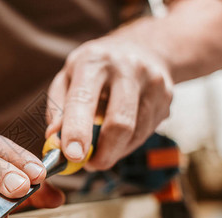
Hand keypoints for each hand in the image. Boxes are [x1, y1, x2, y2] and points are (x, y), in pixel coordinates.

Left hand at [46, 34, 173, 169]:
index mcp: (94, 62)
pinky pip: (146, 133)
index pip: (84, 100)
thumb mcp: (68, 77)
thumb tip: (54, 139)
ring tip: (102, 150)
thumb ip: (57, 108)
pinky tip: (119, 136)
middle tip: (90, 165)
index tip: (71, 156)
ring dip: (116, 151)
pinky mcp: (167, 97)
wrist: (143, 48)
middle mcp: (126, 68)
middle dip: (104, 153)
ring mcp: (152, 82)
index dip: (77, 131)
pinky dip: (129, 144)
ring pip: (136, 133)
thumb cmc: (94, 69)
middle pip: (119, 123)